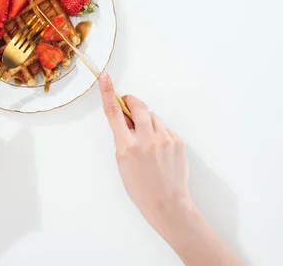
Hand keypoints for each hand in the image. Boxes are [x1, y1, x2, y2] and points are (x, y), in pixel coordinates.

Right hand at [99, 73, 190, 228]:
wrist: (167, 204)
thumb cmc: (140, 187)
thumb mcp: (122, 163)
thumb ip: (123, 139)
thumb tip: (126, 120)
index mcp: (127, 146)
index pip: (114, 113)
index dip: (108, 92)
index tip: (105, 77)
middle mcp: (146, 140)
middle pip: (138, 106)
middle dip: (132, 103)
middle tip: (128, 105)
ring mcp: (165, 140)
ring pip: (153, 117)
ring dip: (147, 121)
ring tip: (147, 142)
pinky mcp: (178, 142)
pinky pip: (164, 128)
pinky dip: (159, 133)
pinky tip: (159, 151)